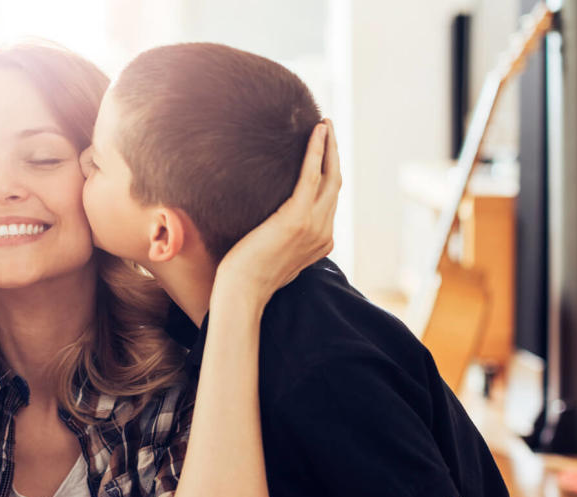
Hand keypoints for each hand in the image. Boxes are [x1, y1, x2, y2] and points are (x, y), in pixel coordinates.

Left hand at [215, 119, 340, 304]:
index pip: (331, 201)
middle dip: (334, 154)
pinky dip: (315, 151)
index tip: (325, 152)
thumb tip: (275, 225)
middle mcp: (324, 233)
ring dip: (328, 146)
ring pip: (329, 176)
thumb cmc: (247, 276)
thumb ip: (285, 238)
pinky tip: (316, 132)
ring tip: (323, 124)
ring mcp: (314, 226)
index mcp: (321, 243)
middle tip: (328, 129)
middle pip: (336, 184)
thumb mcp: (275, 255)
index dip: (330, 174)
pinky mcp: (297, 218)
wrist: (240, 292)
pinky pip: (311, 176)